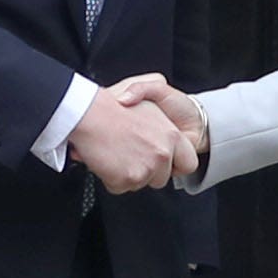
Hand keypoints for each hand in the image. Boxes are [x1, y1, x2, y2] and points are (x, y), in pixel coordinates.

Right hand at [65, 82, 198, 192]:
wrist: (89, 112)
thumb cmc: (117, 104)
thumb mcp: (154, 90)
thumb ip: (167, 113)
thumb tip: (172, 130)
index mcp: (172, 136)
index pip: (188, 162)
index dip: (176, 164)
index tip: (168, 162)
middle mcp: (162, 153)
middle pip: (162, 178)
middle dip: (148, 170)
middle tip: (132, 153)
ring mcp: (146, 168)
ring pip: (141, 184)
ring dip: (129, 173)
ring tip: (117, 152)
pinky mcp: (128, 179)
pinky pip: (122, 187)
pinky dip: (112, 178)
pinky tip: (107, 159)